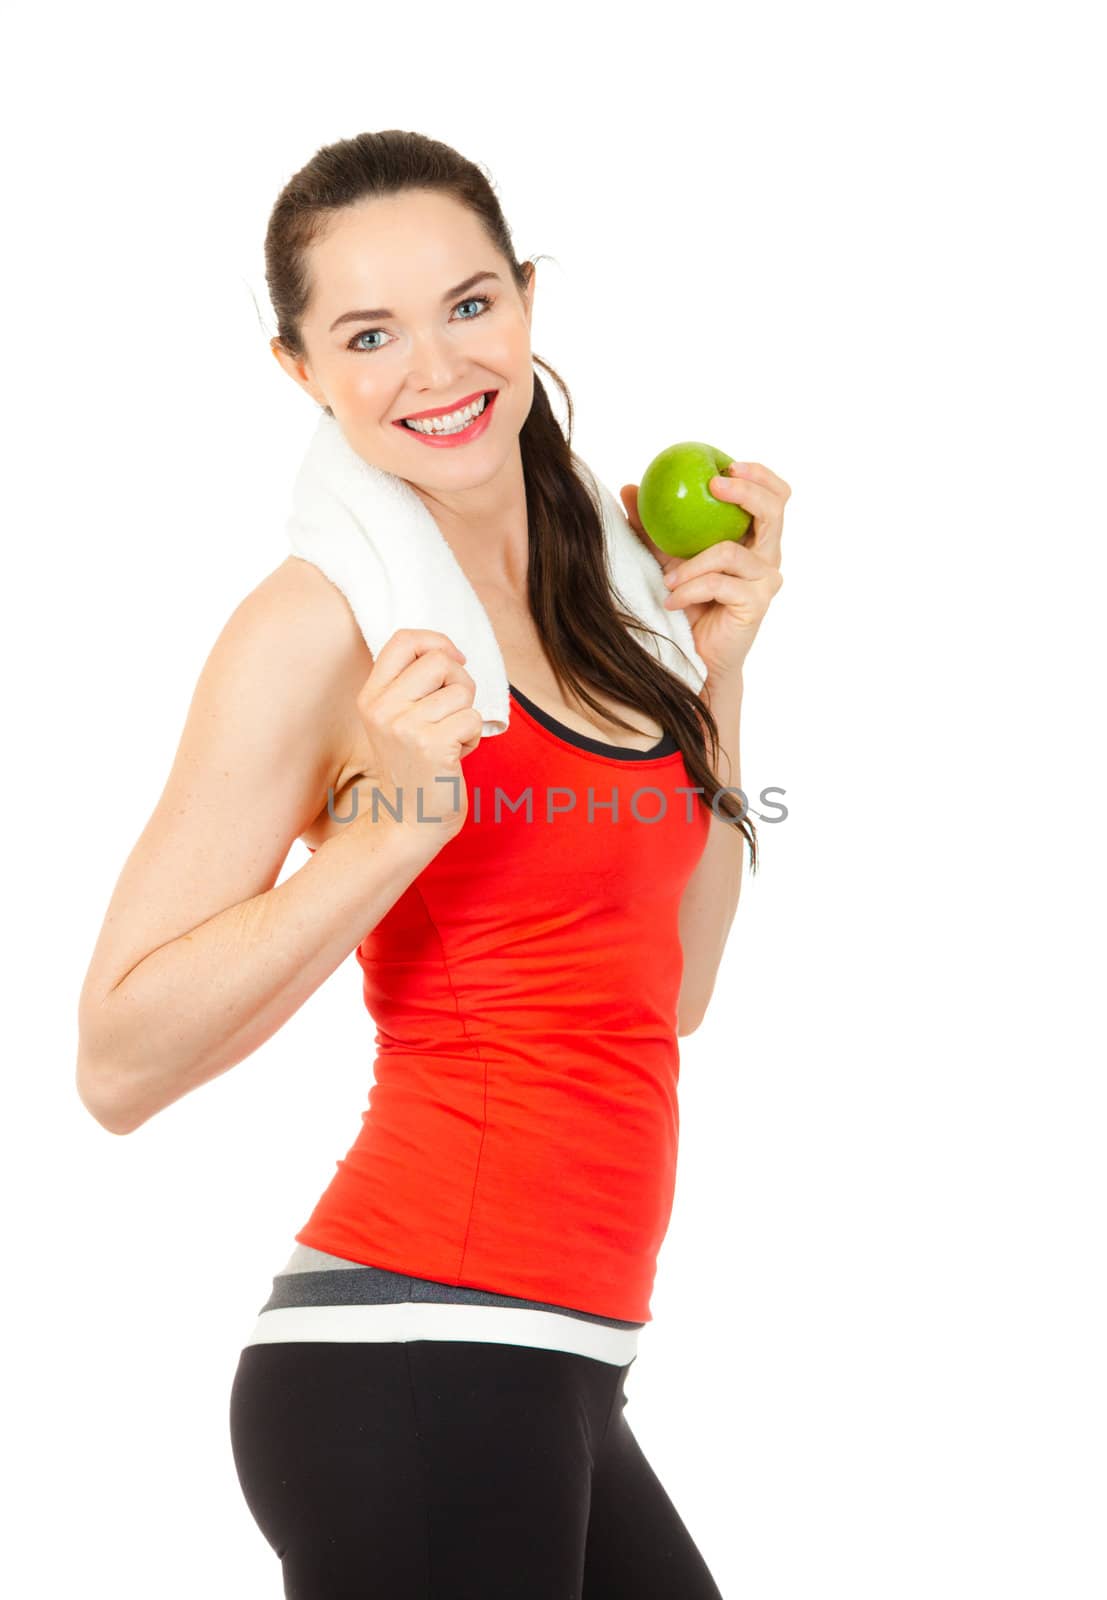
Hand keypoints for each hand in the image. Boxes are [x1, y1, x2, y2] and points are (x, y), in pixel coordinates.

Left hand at [620, 461, 788, 682]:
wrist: (695, 653)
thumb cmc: (686, 602)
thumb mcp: (666, 557)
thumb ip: (651, 525)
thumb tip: (628, 487)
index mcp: (755, 537)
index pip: (774, 496)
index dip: (760, 475)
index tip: (726, 464)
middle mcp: (768, 555)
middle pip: (774, 510)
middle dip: (746, 491)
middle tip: (713, 486)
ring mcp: (766, 580)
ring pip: (730, 551)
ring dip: (690, 563)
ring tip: (666, 578)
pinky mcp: (757, 603)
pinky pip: (718, 583)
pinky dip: (689, 589)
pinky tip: (671, 599)